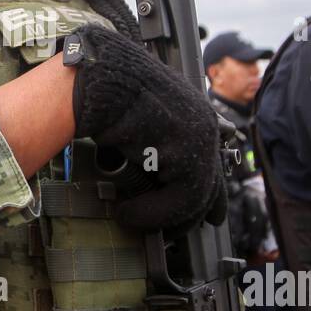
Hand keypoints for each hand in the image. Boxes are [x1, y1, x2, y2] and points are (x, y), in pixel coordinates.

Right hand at [68, 25, 223, 229]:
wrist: (97, 76)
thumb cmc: (105, 90)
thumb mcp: (134, 121)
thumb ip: (151, 146)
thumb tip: (148, 176)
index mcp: (194, 112)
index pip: (212, 162)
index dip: (213, 196)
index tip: (213, 218)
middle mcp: (204, 123)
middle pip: (210, 184)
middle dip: (190, 215)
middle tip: (168, 234)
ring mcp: (201, 135)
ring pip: (196, 196)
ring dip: (159, 216)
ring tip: (128, 218)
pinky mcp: (190, 150)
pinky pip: (180, 198)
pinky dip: (151, 213)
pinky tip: (125, 213)